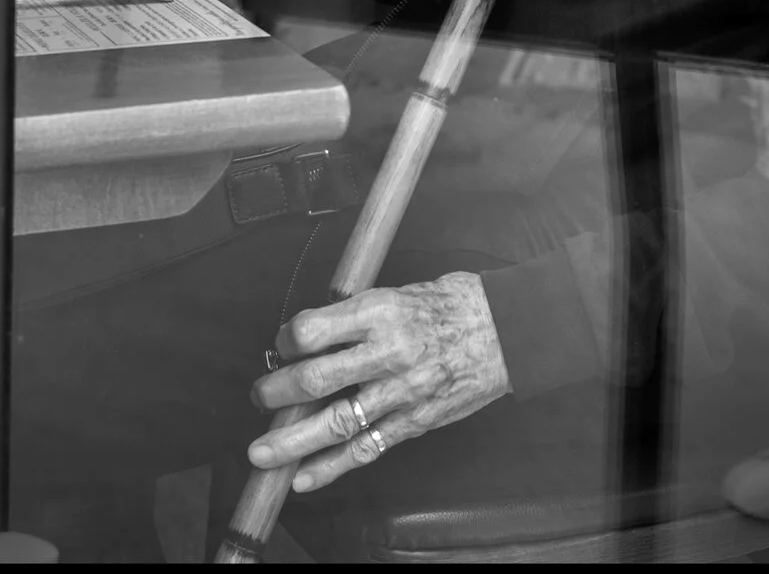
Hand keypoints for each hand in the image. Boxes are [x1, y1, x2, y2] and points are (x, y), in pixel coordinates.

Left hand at [246, 272, 510, 493]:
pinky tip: (304, 478)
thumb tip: (315, 335)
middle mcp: (386, 352)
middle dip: (276, 393)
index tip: (282, 346)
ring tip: (261, 454)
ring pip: (335, 422)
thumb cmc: (454, 304)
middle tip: (260, 397)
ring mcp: (400, 392)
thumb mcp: (401, 291)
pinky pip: (366, 448)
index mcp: (379, 311)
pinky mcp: (415, 421)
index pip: (313, 330)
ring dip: (291, 441)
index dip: (286, 341)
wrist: (508, 329)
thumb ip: (359, 315)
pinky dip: (332, 467)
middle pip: (315, 379)